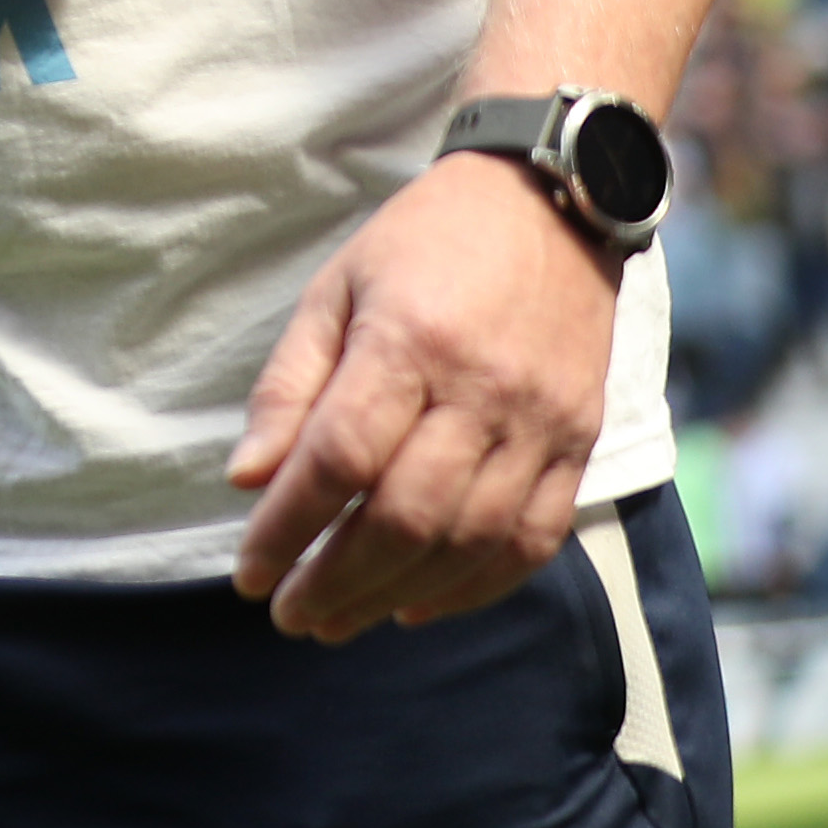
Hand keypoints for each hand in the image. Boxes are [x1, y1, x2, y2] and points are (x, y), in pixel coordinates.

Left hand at [228, 152, 621, 637]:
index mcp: (409, 341)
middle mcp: (483, 391)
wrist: (548, 208)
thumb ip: (289, 385)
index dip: (289, 525)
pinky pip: (531, 541)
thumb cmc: (421, 245)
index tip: (249, 571)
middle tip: (289, 614)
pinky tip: (417, 605)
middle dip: (337, 577)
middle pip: (405, 513)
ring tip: (339, 619)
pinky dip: (473, 587)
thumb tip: (246, 479)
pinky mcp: (581, 445)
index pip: (340, 457)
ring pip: (468, 539)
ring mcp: (542, 424)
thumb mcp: (334, 289)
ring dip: (395, 593)